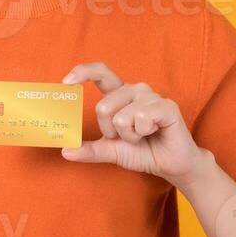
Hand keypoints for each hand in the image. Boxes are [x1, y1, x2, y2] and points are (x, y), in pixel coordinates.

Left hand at [58, 61, 207, 185]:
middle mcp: (134, 89)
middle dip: (111, 131)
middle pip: (103, 107)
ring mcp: (150, 96)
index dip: (82, 72)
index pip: (100, 73)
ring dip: (130, 136)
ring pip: (121, 117)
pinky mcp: (166, 106)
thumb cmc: (142, 151)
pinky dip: (143, 133)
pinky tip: (155, 132)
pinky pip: (141, 118)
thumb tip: (65, 151)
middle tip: (129, 136)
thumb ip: (89, 150)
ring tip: (144, 135)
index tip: (65, 82)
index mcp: (119, 94)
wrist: (170, 164)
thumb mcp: (111, 151)